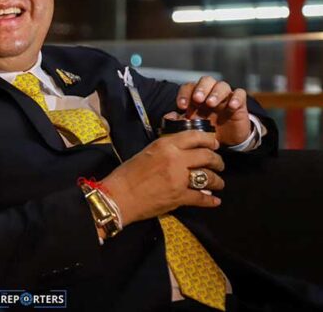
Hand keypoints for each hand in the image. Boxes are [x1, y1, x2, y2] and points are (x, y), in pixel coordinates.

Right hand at [101, 131, 223, 226]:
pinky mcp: (179, 197)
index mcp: (165, 144)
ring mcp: (179, 178)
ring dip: (217, 180)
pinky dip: (210, 200)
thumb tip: (183, 152)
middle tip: (219, 164)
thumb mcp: (147, 152)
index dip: (209, 140)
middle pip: (206, 155)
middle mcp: (175, 158)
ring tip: (219, 183)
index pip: (194, 136)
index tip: (214, 144)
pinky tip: (214, 201)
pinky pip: (201, 197)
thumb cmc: (127, 173)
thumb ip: (166, 149)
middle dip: (217, 160)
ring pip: (208, 176)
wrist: (118, 196)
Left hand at [175, 76, 250, 145]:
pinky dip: (236, 98)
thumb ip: (180, 121)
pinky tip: (232, 106)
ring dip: (216, 93)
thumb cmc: (208, 129)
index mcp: (197, 96)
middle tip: (197, 99)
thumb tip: (168, 117)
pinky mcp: (239, 103)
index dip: (184, 94)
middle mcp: (211, 93)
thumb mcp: (193, 127)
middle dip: (201, 89)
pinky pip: (240, 94)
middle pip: (206, 81)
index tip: (181, 106)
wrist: (228, 140)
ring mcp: (225, 97)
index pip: (189, 87)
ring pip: (222, 86)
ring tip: (211, 104)